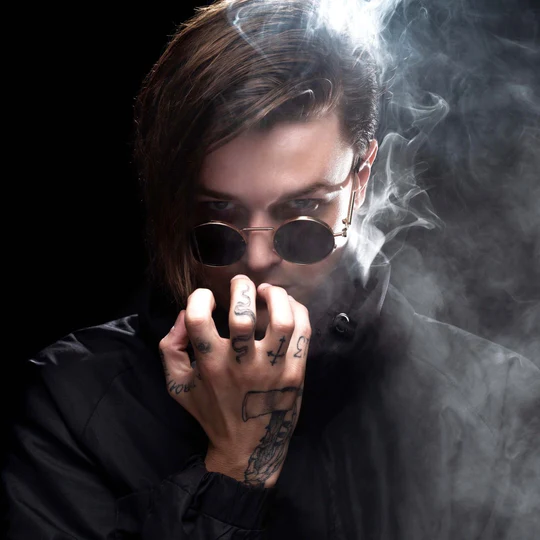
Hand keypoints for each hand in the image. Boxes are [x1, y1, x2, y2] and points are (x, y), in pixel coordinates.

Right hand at [158, 274, 310, 486]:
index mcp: (210, 365)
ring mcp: (272, 369)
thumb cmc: (211, 411)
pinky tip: (287, 306)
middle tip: (241, 284)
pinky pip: (303, 331)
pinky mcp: (296, 372)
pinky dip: (297, 309)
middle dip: (242, 288)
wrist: (248, 447)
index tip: (206, 297)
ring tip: (267, 291)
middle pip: (243, 315)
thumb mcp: (178, 385)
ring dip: (275, 296)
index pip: (199, 319)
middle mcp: (241, 365)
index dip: (199, 298)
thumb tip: (184, 314)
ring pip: (282, 320)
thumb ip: (170, 348)